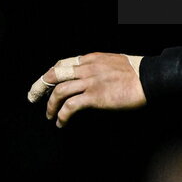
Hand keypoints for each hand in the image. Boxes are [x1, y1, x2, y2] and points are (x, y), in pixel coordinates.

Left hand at [26, 53, 145, 127]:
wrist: (149, 78)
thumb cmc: (136, 73)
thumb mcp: (112, 62)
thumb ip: (98, 67)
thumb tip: (90, 77)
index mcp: (90, 59)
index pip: (62, 63)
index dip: (50, 74)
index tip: (45, 84)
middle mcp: (86, 67)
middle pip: (54, 73)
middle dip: (40, 86)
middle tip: (33, 97)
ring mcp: (90, 82)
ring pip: (59, 91)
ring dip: (50, 105)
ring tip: (50, 116)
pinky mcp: (95, 96)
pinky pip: (71, 106)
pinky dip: (62, 115)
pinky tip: (61, 123)